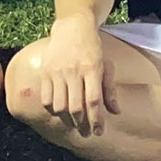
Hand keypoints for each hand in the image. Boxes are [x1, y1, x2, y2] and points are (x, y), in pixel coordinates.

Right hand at [38, 20, 117, 136]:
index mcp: (92, 68)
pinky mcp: (45, 72)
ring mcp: (57, 72)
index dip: (96, 119)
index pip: (94, 100)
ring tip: (74, 124)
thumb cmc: (93, 48)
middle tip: (87, 133)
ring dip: (67, 120)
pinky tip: (61, 112)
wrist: (72, 27)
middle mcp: (73, 71)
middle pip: (76, 106)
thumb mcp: (106, 65)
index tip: (99, 132)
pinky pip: (46, 99)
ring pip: (59, 106)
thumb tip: (116, 112)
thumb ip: (109, 89)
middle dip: (82, 124)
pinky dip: (53, 110)